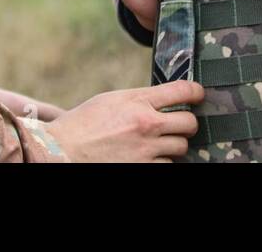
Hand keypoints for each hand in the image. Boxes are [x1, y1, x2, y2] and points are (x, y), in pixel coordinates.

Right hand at [46, 81, 203, 161]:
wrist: (63, 152)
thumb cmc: (83, 123)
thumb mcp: (112, 99)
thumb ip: (140, 98)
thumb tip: (164, 100)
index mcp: (138, 102)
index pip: (182, 91)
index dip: (196, 91)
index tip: (198, 94)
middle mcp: (147, 126)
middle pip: (189, 124)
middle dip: (187, 124)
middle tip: (179, 125)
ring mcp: (146, 152)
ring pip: (181, 149)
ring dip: (173, 146)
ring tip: (158, 144)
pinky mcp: (143, 170)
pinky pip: (167, 166)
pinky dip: (161, 162)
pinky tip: (148, 157)